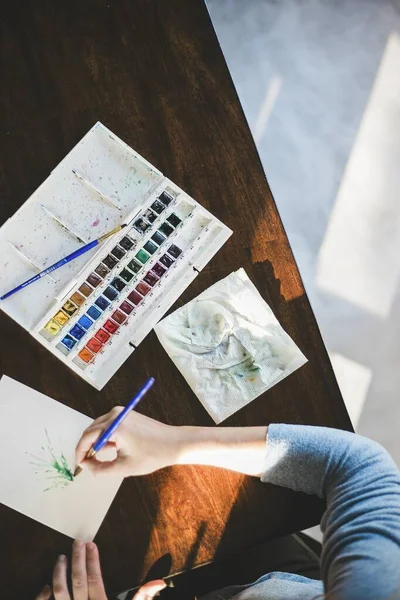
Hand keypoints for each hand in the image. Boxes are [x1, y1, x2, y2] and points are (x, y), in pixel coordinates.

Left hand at [35, 540, 165, 599]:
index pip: (95, 578)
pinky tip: (47, 585)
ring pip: (58, 592)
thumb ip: (141, 599)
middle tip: (77, 541)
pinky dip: (45, 594)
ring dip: (58, 573)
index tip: (91, 544)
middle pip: (77, 580)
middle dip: (76, 558)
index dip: (92, 560)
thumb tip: (158, 583)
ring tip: (60, 558)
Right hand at [75, 410, 180, 476]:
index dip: (80, 453)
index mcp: (115, 427)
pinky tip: (108, 450)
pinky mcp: (126, 414)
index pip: (87, 438)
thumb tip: (86, 466)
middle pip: (90, 430)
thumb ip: (101, 469)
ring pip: (98, 427)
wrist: (173, 443)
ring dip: (94, 442)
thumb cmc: (153, 454)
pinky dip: (104, 437)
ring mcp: (121, 413)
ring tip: (97, 459)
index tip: (79, 465)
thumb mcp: (124, 467)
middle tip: (86, 464)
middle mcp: (116, 415)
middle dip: (86, 447)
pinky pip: (108, 425)